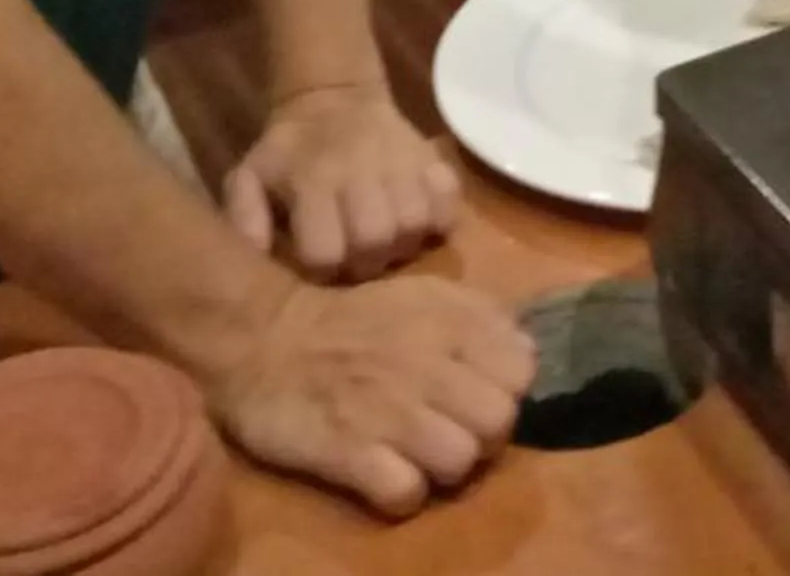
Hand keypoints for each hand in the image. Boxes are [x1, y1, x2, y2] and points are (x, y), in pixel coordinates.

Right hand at [205, 274, 535, 517]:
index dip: (507, 387)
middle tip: (452, 431)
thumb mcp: (421, 295)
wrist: (264, 341)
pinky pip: (406, 493)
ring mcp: (388, 412)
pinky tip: (387, 476)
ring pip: (460, 460)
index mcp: (448, 323)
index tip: (481, 391)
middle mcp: (426, 366)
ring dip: (445, 468)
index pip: (522, 370)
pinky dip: (402, 493)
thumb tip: (525, 351)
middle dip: (483, 435)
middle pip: (498, 422)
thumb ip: (479, 316)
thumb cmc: (352, 321)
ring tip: (420, 456)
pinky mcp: (349, 453)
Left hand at [224, 83, 462, 282]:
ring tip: (387, 242)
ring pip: (415, 224)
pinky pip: (450, 203)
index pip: (325, 251)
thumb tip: (255, 257)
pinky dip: (439, 220)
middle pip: (376, 241)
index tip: (320, 262)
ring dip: (402, 244)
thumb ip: (244, 218)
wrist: (335, 99)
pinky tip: (418, 221)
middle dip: (366, 263)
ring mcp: (402, 162)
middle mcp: (360, 171)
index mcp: (313, 180)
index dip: (322, 269)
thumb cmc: (289, 151)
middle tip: (358, 259)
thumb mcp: (248, 177)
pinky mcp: (433, 159)